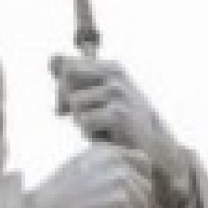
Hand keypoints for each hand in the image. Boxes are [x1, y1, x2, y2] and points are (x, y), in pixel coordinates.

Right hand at [25, 142, 155, 207]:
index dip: (136, 184)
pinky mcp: (122, 198)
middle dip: (134, 203)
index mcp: (101, 150)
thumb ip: (106, 177)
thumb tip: (137, 189)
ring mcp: (119, 176)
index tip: (120, 202)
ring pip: (144, 202)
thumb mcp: (80, 179)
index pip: (141, 162)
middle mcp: (112, 157)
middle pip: (147, 184)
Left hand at [50, 54, 192, 207]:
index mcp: (111, 67)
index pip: (67, 65)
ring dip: (82, 122)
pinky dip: (90, 134)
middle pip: (68, 78)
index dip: (62, 88)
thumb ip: (77, 77)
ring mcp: (117, 92)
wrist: (155, 149)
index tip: (68, 107)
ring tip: (101, 130)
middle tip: (84, 120)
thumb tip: (51, 59)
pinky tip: (106, 138)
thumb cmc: (123, 124)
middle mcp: (114, 74)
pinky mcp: (118, 113)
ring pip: (75, 104)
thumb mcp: (101, 96)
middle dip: (67, 102)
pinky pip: (84, 121)